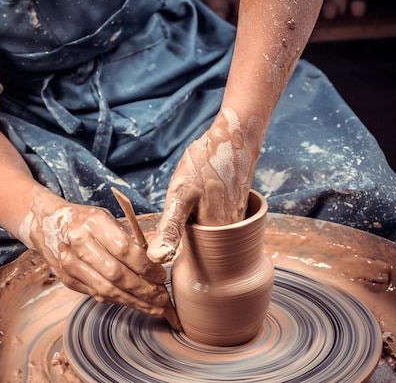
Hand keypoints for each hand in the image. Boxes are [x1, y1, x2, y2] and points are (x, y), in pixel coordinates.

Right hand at [20, 189, 178, 326]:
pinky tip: (133, 303)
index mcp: (93, 222)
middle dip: (144, 290)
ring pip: (107, 290)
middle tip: (163, 299)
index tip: (161, 276)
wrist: (46, 223)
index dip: (146, 266)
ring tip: (153, 307)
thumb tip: (156, 263)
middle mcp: (78, 242)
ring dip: (134, 302)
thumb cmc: (84, 220)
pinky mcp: (66, 279)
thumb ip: (129, 238)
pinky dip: (118, 301)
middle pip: (117, 274)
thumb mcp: (106, 218)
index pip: (125, 249)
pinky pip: (97, 294)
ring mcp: (69, 263)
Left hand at [147, 109, 263, 262]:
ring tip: (195, 192)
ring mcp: (237, 217)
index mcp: (216, 235)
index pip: (189, 250)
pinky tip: (205, 189)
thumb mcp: (180, 197)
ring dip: (197, 214)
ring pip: (208, 225)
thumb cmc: (206, 164)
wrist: (234, 136)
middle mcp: (231, 231)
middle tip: (185, 199)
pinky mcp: (239, 205)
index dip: (175, 236)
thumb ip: (170, 229)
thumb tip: (156, 258)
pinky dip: (207, 205)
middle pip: (200, 238)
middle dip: (187, 224)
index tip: (173, 217)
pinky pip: (217, 214)